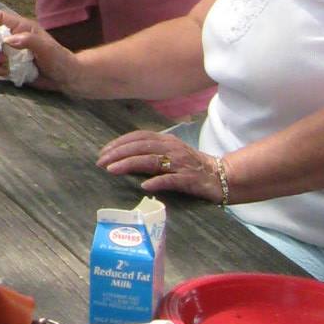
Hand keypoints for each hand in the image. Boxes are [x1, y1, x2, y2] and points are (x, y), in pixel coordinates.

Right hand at [0, 7, 76, 91]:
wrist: (65, 78)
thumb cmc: (58, 59)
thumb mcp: (46, 48)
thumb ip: (28, 41)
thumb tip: (7, 40)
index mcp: (21, 28)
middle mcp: (13, 38)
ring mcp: (10, 52)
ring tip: (7, 65)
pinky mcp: (10, 66)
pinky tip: (8, 73)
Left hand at [96, 127, 225, 202]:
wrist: (222, 176)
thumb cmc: (192, 166)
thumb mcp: (170, 154)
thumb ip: (151, 153)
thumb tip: (123, 158)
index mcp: (166, 140)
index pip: (138, 136)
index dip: (119, 143)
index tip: (103, 152)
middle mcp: (172, 148)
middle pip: (141, 147)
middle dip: (118, 153)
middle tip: (101, 162)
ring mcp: (181, 163)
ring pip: (151, 160)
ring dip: (129, 164)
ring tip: (112, 170)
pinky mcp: (190, 179)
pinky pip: (171, 179)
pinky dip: (157, 182)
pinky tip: (145, 186)